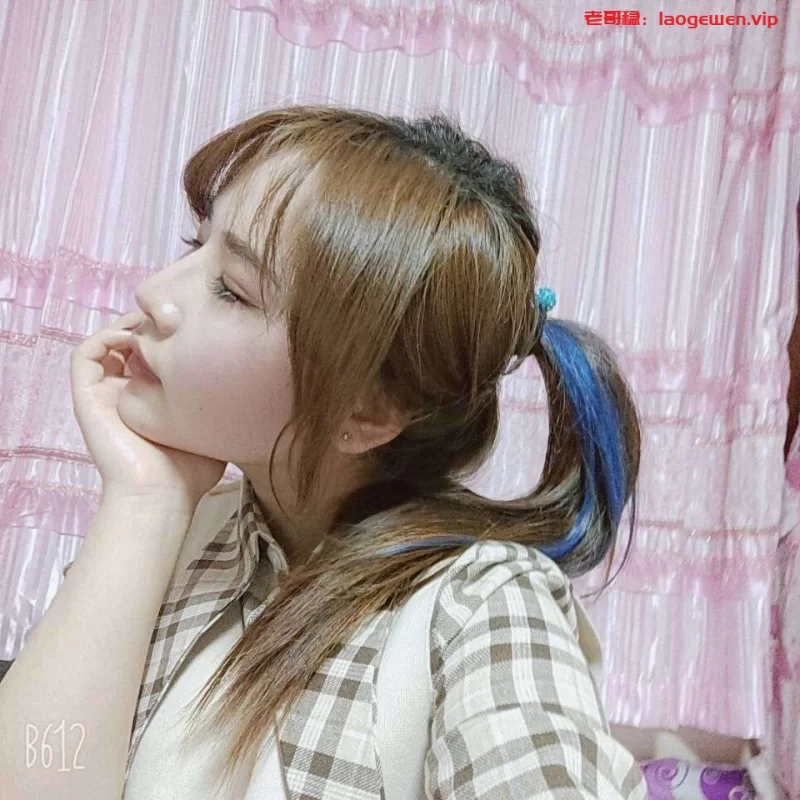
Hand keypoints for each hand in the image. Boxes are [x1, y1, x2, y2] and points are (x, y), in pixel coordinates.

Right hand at [70, 310, 227, 505]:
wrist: (160, 496)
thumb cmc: (190, 471)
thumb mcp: (212, 427)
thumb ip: (220, 403)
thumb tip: (244, 380)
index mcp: (150, 399)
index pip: (152, 354)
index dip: (168, 336)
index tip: (191, 326)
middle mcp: (125, 392)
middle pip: (129, 343)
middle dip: (149, 324)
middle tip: (173, 316)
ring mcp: (105, 393)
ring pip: (106, 343)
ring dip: (127, 326)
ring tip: (152, 323)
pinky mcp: (87, 397)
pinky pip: (84, 354)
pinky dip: (105, 337)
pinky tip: (132, 338)